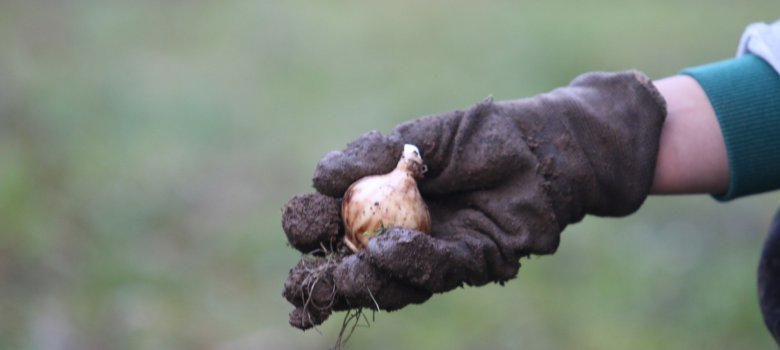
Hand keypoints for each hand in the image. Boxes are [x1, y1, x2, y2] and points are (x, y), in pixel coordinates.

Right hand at [282, 71, 666, 328]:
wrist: (541, 146)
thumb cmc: (478, 137)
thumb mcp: (418, 138)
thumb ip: (370, 153)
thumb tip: (319, 177)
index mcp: (378, 205)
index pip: (331, 225)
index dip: (308, 228)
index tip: (304, 220)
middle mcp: (401, 237)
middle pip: (353, 269)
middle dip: (323, 283)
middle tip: (298, 289)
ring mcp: (435, 256)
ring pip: (391, 283)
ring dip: (362, 282)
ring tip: (339, 279)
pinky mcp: (473, 264)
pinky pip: (438, 271)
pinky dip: (412, 263)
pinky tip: (390, 251)